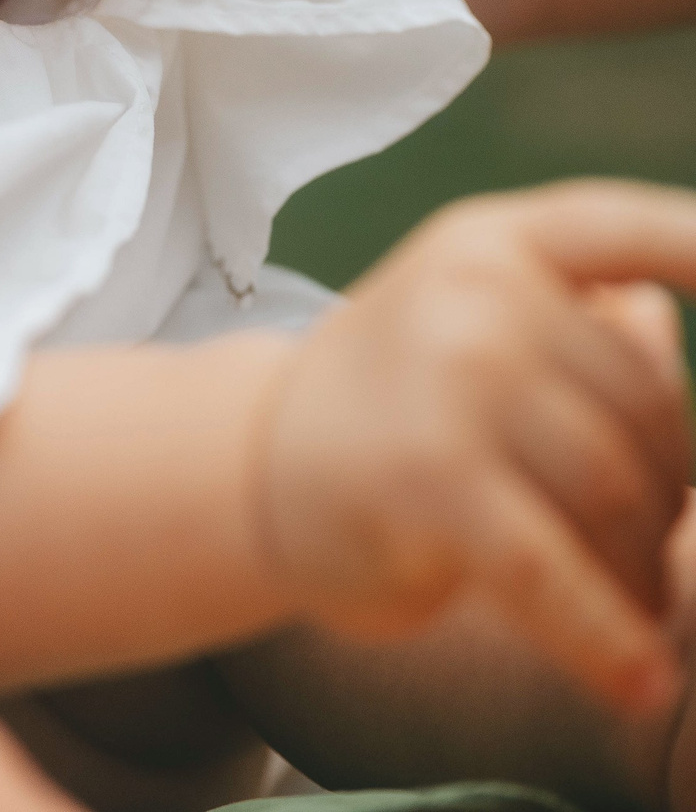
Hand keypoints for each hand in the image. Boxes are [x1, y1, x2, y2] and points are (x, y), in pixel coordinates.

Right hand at [255, 180, 695, 711]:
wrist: (251, 470)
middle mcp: (474, 296)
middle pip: (652, 407)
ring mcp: (451, 381)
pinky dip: (606, 635)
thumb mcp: (480, 331)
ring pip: (623, 494)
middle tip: (643, 553)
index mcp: (494, 244)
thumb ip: (593, 322)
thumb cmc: (396, 404)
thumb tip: (677, 322)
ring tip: (632, 614)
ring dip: (642, 573)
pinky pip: (555, 570)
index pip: (632, 229)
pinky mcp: (432, 481)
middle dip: (672, 496)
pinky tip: (635, 677)